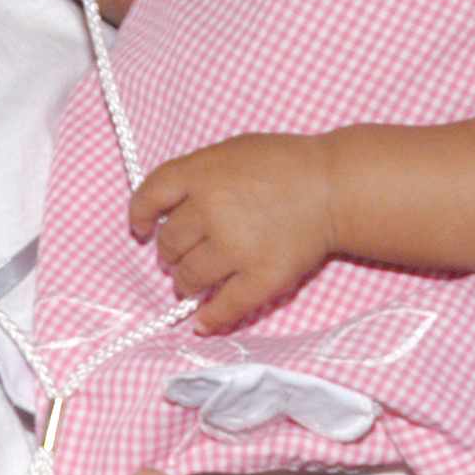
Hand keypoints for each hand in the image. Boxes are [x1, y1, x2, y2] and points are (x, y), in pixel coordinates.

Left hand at [129, 132, 334, 331]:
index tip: (141, 228)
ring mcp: (234, 247)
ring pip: (188, 277)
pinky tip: (202, 323)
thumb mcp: (232, 151)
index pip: (150, 197)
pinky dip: (209, 318)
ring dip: (185, 283)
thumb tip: (165, 210)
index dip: (139, 216)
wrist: (335, 187)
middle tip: (181, 256)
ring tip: (193, 282)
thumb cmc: (286, 165)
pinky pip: (223, 306)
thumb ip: (197, 176)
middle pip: (168, 243)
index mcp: (202, 174)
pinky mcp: (260, 278)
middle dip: (170, 252)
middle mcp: (212, 210)